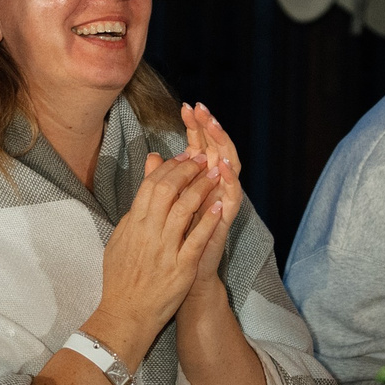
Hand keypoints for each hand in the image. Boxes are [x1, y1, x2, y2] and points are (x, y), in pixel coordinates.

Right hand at [89, 149, 223, 359]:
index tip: (183, 156)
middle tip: (202, 159)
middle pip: (168, 190)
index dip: (169, 166)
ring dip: (201, 188)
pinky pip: (196, 239)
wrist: (126, 314)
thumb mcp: (119, 241)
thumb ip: (132, 215)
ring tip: (215, 174)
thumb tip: (140, 194)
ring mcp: (164, 249)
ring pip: (184, 209)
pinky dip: (208, 221)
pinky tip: (218, 206)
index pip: (151, 185)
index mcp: (133, 224)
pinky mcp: (180, 267)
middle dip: (187, 170)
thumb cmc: (121, 279)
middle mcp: (147, 233)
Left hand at [176, 103, 243, 306]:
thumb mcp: (162, 206)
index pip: (199, 147)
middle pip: (215, 150)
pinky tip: (225, 167)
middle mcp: (213, 189)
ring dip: (223, 147)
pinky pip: (233, 199)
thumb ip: (160, 179)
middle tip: (201, 109)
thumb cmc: (173, 242)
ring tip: (215, 127)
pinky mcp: (225, 222)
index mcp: (197, 182)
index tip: (186, 106)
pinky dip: (231, 183)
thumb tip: (152, 154)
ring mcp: (221, 203)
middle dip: (209, 128)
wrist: (182, 278)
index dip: (195, 127)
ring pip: (229, 168)